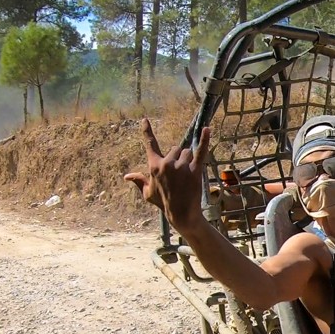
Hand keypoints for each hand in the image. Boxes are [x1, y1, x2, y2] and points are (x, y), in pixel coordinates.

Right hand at [123, 118, 210, 234]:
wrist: (181, 213)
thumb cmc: (164, 203)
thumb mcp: (148, 193)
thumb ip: (138, 181)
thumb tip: (126, 176)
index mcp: (154, 166)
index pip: (150, 145)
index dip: (147, 131)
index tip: (145, 120)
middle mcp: (167, 164)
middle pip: (175, 149)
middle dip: (178, 158)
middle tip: (179, 175)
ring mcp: (181, 167)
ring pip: (187, 152)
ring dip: (188, 161)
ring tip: (187, 177)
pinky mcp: (195, 170)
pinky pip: (201, 151)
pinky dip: (205, 139)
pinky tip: (208, 129)